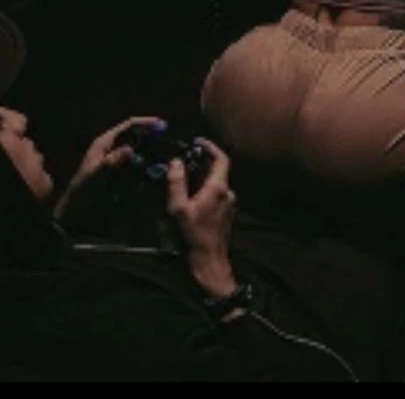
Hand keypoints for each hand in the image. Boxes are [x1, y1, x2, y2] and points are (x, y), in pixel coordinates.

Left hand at [54, 116, 165, 218]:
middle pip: (134, 137)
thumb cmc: (82, 189)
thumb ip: (110, 162)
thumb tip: (130, 148)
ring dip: (149, 153)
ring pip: (137, 152)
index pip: (127, 126)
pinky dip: (145, 167)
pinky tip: (153, 171)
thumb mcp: (95, 175)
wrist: (76, 209)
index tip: (162, 125)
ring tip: (163, 156)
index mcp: (104, 143)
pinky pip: (136, 166)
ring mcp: (116, 161)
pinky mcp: (120, 173)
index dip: (144, 122)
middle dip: (150, 138)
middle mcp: (111, 149)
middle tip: (167, 142)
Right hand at [166, 138, 237, 296]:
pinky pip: (216, 194)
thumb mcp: (179, 208)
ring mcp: (229, 204)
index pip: (221, 158)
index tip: (198, 142)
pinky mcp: (226, 213)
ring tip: (184, 177)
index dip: (211, 147)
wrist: (210, 261)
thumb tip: (176, 162)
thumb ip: (177, 183)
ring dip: (202, 176)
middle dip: (202, 162)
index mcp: (218, 188)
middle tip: (185, 159)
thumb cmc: (194, 235)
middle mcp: (227, 193)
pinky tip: (191, 195)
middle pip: (218, 169)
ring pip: (216, 182)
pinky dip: (205, 188)